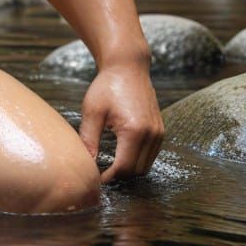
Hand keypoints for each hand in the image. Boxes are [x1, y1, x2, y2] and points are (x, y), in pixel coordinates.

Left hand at [78, 62, 163, 182]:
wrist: (128, 67)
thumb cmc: (107, 86)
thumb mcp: (92, 111)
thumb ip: (89, 139)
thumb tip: (85, 163)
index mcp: (134, 131)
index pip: (124, 167)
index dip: (109, 177)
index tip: (95, 178)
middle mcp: (152, 135)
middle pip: (136, 170)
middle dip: (119, 175)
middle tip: (100, 174)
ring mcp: (159, 133)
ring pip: (146, 165)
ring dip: (129, 169)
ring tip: (109, 166)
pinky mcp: (160, 130)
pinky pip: (151, 155)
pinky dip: (137, 159)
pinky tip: (121, 154)